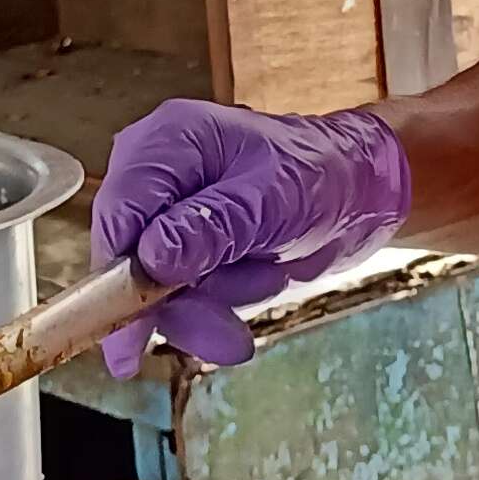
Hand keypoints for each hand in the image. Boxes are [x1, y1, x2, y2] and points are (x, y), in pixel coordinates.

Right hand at [91, 100, 411, 374]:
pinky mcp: (188, 246)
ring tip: (270, 274)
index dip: (116, 279)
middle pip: (132, 261)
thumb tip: (153, 259)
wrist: (362, 191)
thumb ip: (210, 228)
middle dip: (183, 303)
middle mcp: (159, 176)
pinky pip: (184, 296)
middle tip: (230, 336)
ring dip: (212, 304)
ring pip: (158, 290)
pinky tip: (263, 275)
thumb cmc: (323, 174)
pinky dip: (221, 303)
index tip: (126, 335)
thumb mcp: (271, 200)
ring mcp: (171, 214)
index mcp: (167, 143)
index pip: (118, 216)